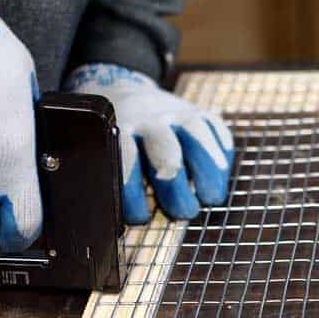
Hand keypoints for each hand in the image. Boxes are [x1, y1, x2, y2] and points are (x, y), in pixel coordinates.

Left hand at [63, 64, 234, 223]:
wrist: (120, 91)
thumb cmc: (108, 140)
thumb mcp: (97, 151)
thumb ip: (103, 179)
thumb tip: (106, 226)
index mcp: (115, 129)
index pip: (125, 160)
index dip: (133, 192)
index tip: (139, 218)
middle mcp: (147, 118)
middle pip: (165, 148)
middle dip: (175, 183)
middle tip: (183, 212)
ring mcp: (176, 112)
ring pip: (195, 135)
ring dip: (207, 169)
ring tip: (211, 198)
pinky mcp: (199, 112)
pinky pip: (216, 129)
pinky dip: (221, 153)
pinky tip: (220, 176)